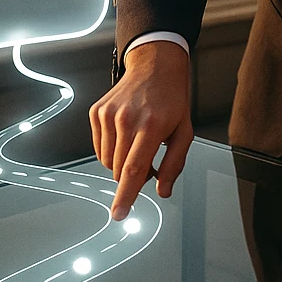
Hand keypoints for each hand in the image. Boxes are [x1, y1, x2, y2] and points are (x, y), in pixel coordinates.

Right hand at [90, 41, 193, 219]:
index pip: (134, 170)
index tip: (118, 214)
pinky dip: (112, 150)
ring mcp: (108, 115)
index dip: (125, 196)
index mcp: (151, 126)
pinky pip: (99, 147)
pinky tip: (126, 136)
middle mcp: (126, 120)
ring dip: (121, 164)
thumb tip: (163, 191)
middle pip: (119, 170)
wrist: (155, 67)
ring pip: (107, 161)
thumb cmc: (172, 101)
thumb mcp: (184, 133)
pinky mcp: (97, 112)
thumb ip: (174, 165)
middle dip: (132, 177)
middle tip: (149, 162)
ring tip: (138, 146)